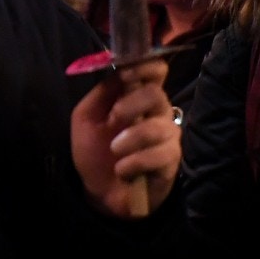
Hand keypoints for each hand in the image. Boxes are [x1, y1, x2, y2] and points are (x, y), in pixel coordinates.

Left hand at [71, 57, 180, 217]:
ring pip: (158, 127)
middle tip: (114, 119)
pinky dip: (135, 162)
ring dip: (130, 139)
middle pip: (157, 95)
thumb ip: (102, 93)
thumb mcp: (86, 117)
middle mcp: (157, 114)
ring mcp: (168, 138)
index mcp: (136, 98)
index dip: (146, 66)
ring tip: (115, 151)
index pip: (155, 72)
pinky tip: (123, 170)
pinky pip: (161, 155)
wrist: (98, 192)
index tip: (126, 72)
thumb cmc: (93, 151)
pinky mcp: (172, 163)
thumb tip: (117, 69)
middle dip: (131, 104)